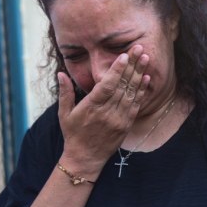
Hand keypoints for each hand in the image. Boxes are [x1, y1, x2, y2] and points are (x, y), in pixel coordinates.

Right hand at [57, 45, 149, 167]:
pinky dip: (141, 91)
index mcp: (91, 107)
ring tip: (146, 58)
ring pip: (131, 92)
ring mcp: (118, 119)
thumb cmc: (73, 134)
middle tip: (139, 48)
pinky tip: (146, 78)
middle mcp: (106, 112)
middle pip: (122, 85)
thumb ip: (65, 92)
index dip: (116, 69)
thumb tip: (60, 73)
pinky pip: (136, 105)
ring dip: (139, 74)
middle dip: (132, 65)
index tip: (124, 55)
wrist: (85, 158)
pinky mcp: (125, 125)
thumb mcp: (64, 113)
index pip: (106, 85)